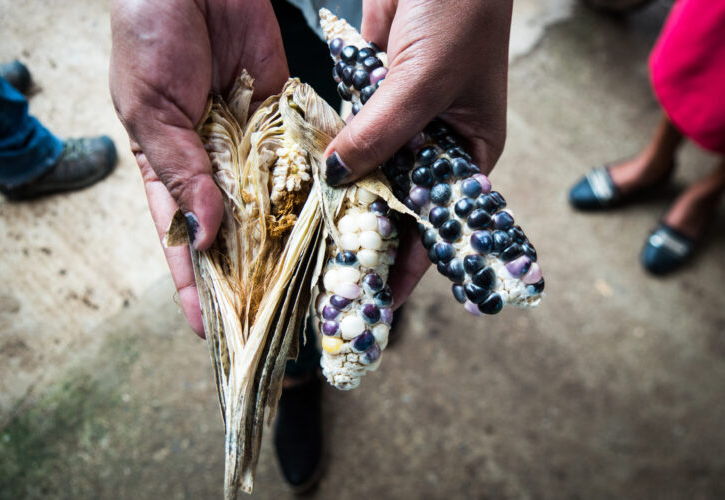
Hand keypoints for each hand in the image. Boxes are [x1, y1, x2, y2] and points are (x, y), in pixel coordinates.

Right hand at [110, 0, 288, 335]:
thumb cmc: (151, 31)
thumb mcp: (149, 104)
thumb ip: (180, 168)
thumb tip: (206, 232)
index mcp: (169, 166)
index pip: (183, 240)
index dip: (193, 285)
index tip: (209, 329)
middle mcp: (214, 165)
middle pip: (234, 233)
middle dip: (249, 277)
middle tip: (271, 322)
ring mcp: (251, 145)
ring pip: (271, 206)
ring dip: (286, 245)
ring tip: (306, 290)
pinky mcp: (285, 119)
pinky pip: (300, 163)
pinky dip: (313, 192)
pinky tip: (327, 228)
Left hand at [325, 0, 512, 307]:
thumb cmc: (460, 13)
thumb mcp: (424, 81)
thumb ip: (381, 133)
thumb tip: (338, 177)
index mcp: (468, 153)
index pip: (438, 224)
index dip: (411, 265)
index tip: (381, 302)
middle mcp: (434, 145)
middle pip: (399, 205)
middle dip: (369, 239)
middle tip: (334, 280)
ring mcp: (400, 122)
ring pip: (370, 173)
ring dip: (345, 201)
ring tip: (313, 246)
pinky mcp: (371, 98)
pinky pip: (350, 137)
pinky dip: (332, 157)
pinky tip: (305, 185)